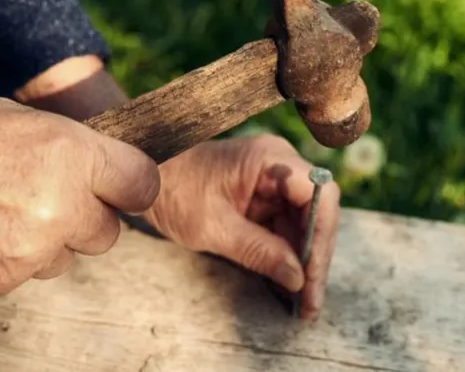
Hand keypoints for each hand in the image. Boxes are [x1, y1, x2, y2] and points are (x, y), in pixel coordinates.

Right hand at [0, 94, 159, 298]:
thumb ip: (74, 151)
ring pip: (65, 258)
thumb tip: (103, 172)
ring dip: (47, 242)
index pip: (142, 184)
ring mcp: (29, 250)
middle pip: (107, 232)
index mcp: (72, 155)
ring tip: (3, 214)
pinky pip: (25, 276)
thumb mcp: (24, 121)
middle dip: (85, 218)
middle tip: (50, 198)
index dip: (130, 185)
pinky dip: (9, 260)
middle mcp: (60, 207)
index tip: (120, 186)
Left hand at [143, 134, 340, 319]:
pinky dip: (286, 257)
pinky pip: (285, 228)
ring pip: (304, 225)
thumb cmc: (172, 190)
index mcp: (271, 159)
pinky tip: (288, 288)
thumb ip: (260, 251)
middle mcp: (280, 165)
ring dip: (303, 263)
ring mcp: (273, 182)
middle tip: (311, 302)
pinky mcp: (264, 198)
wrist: (143, 177)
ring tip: (303, 304)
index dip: (321, 237)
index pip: (319, 194)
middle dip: (314, 258)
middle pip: (316, 213)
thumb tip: (298, 279)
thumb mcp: (213, 227)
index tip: (313, 275)